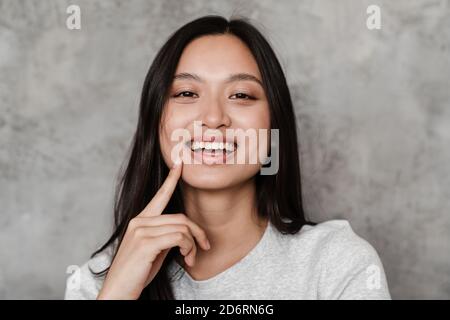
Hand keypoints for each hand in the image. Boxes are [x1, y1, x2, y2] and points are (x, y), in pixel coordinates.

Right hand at [97, 160, 210, 298]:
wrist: (118, 292)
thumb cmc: (136, 274)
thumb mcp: (153, 251)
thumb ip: (164, 237)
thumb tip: (182, 234)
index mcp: (140, 221)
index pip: (159, 196)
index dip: (171, 179)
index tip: (179, 164)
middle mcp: (139, 222)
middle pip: (181, 217)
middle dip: (198, 233)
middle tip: (204, 248)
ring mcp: (141, 231)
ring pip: (182, 228)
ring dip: (193, 245)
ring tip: (191, 259)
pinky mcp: (145, 243)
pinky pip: (179, 238)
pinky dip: (189, 248)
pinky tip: (186, 259)